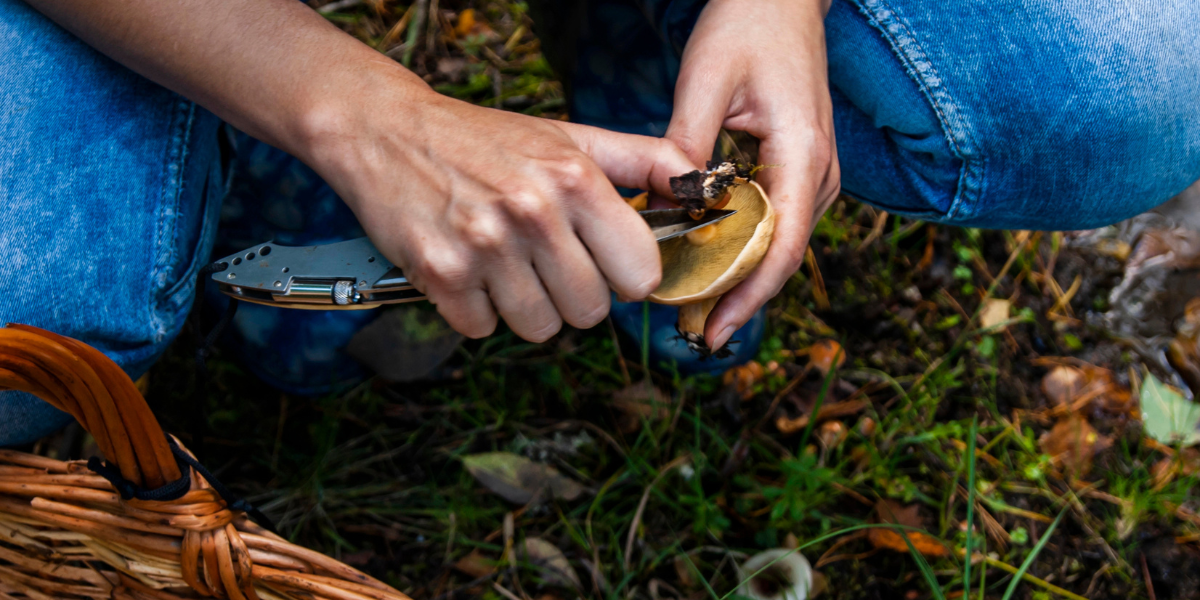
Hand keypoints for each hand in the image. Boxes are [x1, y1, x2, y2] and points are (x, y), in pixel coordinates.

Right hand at [306, 81, 694, 341]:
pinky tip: (465, 269)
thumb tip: (703, 184)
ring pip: (540, 328)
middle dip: (570, 294)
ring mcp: (485, 245)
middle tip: (541, 259)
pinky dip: (474, 309)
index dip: (623, 275)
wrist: (386, 130)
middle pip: (589, 311)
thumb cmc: (486, 140)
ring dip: (523, 306)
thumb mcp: (569, 136)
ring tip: (502, 262)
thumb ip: (643, 159)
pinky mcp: (440, 273)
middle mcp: (534, 212)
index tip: (603, 262)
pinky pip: (482, 330)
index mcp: (575, 179)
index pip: (639, 274)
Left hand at [666, 0, 840, 349]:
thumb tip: (668, 206)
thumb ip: (686, 144)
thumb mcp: (704, 79)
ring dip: (742, 279)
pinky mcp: (800, 172)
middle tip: (691, 332)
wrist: (782, 1)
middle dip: (740, 298)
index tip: (713, 328)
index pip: (782, 245)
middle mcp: (819, 173)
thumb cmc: (746, 27)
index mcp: (803, 152)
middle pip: (783, 257)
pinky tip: (710, 268)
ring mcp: (815, 174)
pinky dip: (745, 251)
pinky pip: (776, 225)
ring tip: (695, 311)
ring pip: (781, 246)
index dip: (749, 295)